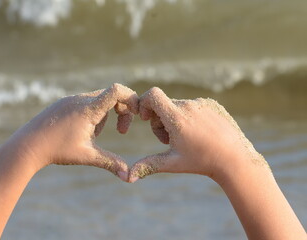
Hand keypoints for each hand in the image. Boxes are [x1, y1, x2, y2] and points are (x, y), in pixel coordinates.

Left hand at [0, 83, 138, 180]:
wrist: (26, 146)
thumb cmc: (57, 150)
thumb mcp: (87, 156)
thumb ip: (111, 163)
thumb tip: (129, 177)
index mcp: (89, 109)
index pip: (117, 91)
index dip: (132, 99)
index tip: (136, 115)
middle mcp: (81, 99)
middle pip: (112, 96)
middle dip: (122, 112)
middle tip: (121, 131)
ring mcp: (71, 99)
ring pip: (99, 100)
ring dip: (105, 116)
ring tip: (92, 135)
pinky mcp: (64, 102)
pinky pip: (86, 102)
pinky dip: (92, 114)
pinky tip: (80, 131)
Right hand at [129, 87, 267, 182]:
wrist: (235, 160)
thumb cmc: (202, 162)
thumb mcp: (172, 163)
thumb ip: (148, 165)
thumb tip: (128, 177)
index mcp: (177, 117)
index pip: (153, 94)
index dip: (144, 103)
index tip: (146, 118)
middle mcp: (189, 106)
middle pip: (164, 104)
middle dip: (160, 119)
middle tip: (168, 139)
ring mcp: (203, 104)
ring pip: (178, 106)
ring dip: (175, 119)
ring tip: (185, 138)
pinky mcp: (213, 105)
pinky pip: (193, 106)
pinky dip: (190, 117)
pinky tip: (199, 134)